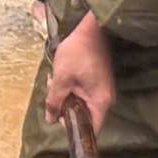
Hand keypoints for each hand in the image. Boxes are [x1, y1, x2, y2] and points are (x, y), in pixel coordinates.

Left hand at [44, 11, 115, 133]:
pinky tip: (61, 77)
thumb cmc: (78, 52)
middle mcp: (106, 100)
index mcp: (101, 103)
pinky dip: (71, 88)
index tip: (59, 118)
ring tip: (53, 81)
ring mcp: (103, 90)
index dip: (73, 129)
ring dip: (66, 96)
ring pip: (82, 104)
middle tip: (52, 93)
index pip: (90, 130)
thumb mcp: (62, 77)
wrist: (92, 28)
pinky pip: (84, 93)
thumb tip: (50, 120)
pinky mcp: (98, 82)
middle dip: (65, 108)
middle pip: (85, 116)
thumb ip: (55, 100)